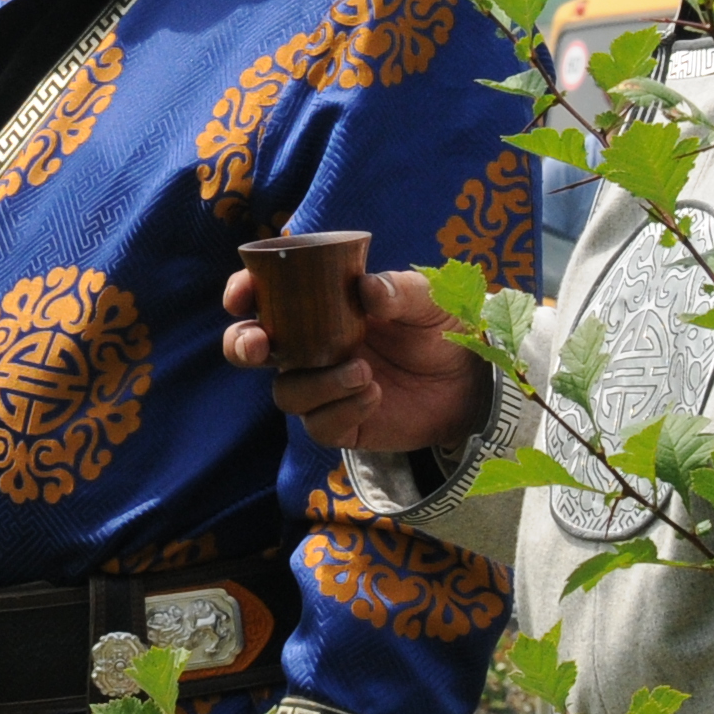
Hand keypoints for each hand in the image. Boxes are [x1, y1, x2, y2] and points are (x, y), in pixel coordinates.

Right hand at [221, 264, 484, 456]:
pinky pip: (319, 424)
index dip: (243, 294)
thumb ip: (398, 290)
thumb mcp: (427, 298)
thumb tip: (366, 289)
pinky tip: (373, 395)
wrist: (471, 378)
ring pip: (286, 391)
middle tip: (262, 346)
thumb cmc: (441, 325)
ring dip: (316, 383)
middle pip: (251, 349)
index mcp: (320, 307)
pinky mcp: (341, 423)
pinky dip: (341, 409)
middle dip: (243, 346)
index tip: (242, 295)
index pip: (265, 298)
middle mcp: (311, 347)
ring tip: (363, 372)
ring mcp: (323, 387)